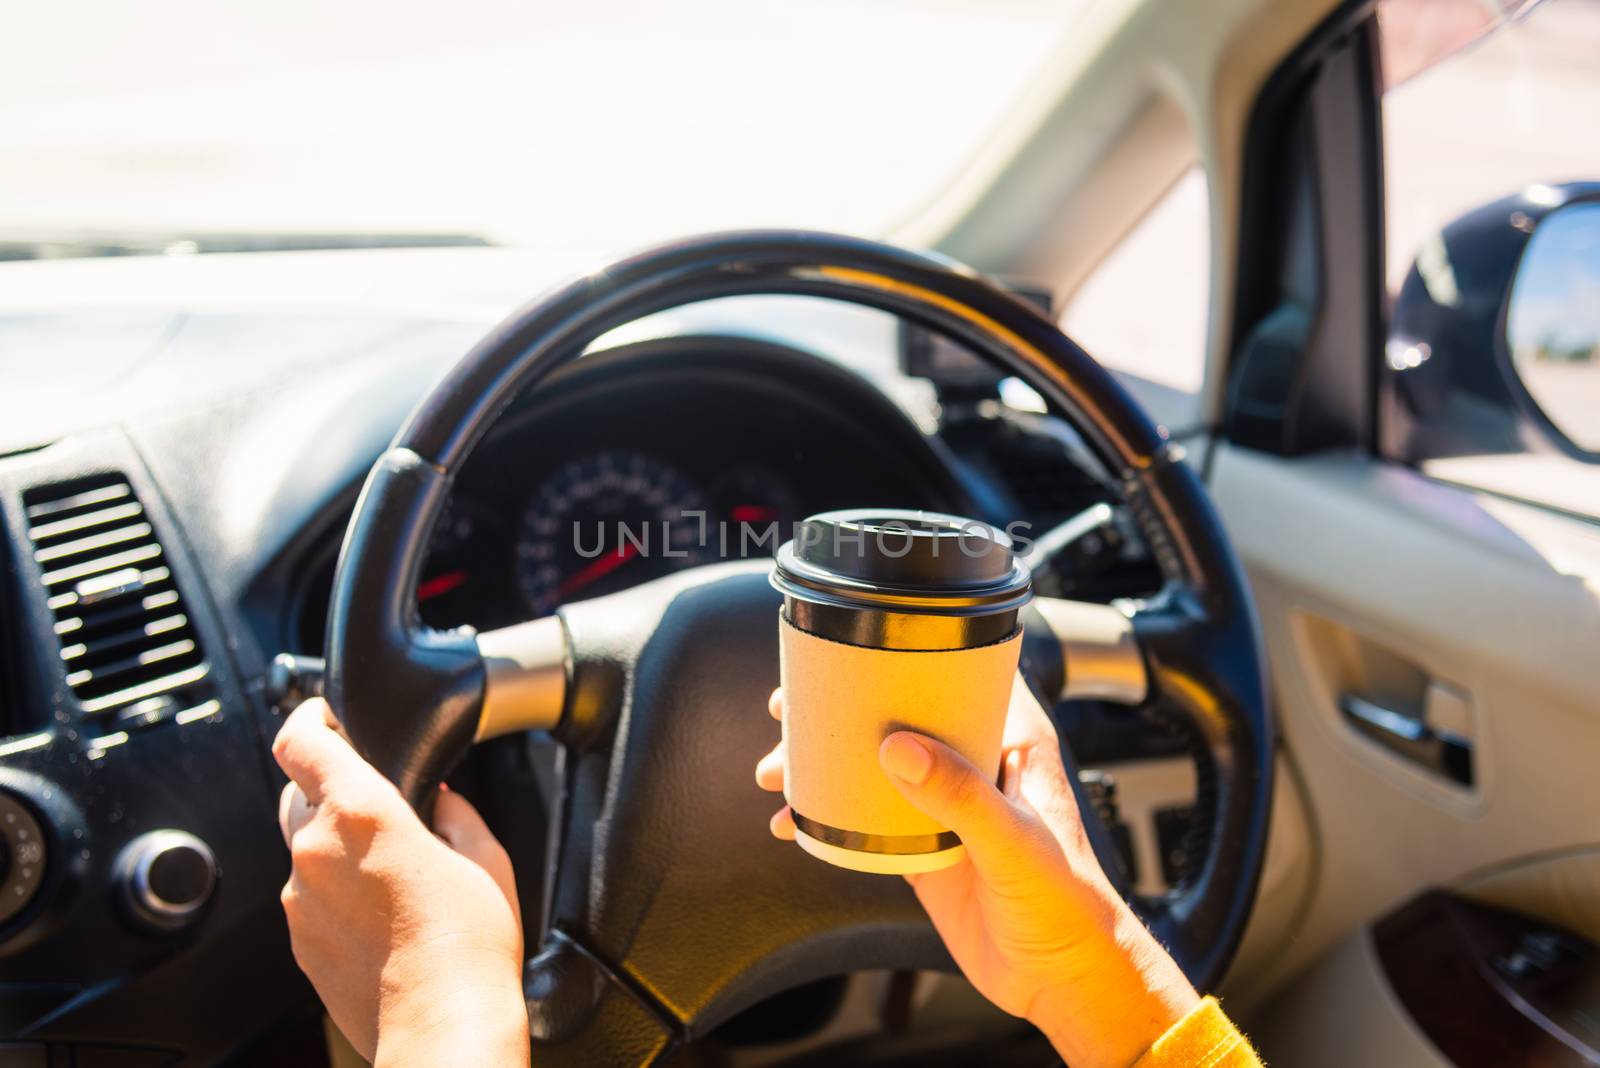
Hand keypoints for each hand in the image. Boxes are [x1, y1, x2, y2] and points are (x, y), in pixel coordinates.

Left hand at [273, 699, 529, 1065]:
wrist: (442, 1023)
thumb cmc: (468, 945)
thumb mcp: (485, 857)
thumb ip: (455, 813)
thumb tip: (440, 800)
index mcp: (361, 813)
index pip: (301, 742)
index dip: (307, 717)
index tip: (323, 715)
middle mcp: (316, 851)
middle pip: (298, 793)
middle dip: (332, 789)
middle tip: (380, 808)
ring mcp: (300, 900)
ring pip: (306, 850)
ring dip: (338, 849)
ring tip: (395, 877)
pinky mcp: (299, 941)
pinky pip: (310, 897)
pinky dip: (337, 894)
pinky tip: (384, 916)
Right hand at [756, 680, 1197, 1067]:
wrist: (1061, 977)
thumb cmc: (1069, 904)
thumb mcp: (1014, 842)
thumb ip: (961, 797)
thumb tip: (899, 750)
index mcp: (1013, 742)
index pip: (961, 675)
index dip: (909, 657)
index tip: (855, 651)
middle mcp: (976, 765)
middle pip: (901, 716)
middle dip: (843, 711)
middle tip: (791, 709)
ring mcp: (946, 807)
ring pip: (876, 766)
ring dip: (826, 764)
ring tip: (779, 770)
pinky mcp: (923, 849)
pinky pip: (866, 822)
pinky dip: (827, 819)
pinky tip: (794, 823)